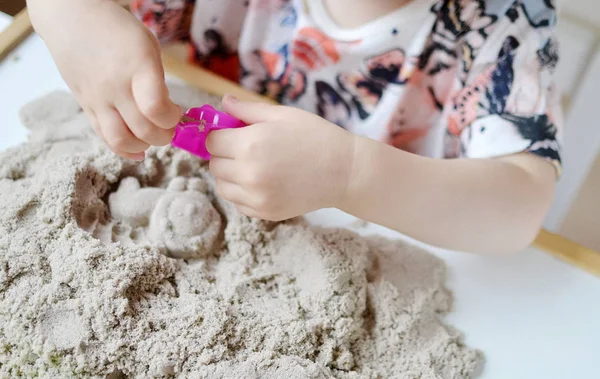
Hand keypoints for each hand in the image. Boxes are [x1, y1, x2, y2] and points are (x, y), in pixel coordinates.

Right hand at [28, 0, 180, 160]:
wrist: (71, 18)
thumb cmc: (117, 30)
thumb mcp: (148, 46)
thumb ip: (157, 80)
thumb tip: (166, 112)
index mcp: (137, 67)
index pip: (156, 108)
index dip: (172, 119)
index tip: (177, 112)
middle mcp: (115, 86)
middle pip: (143, 130)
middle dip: (164, 136)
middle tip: (170, 128)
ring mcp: (98, 98)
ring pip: (120, 140)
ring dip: (143, 146)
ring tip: (152, 137)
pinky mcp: (85, 105)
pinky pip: (103, 136)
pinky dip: (123, 148)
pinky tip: (137, 149)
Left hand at [207, 96, 355, 220]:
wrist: (345, 171)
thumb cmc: (316, 136)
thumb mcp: (283, 115)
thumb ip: (248, 110)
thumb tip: (223, 103)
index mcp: (250, 145)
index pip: (212, 142)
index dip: (221, 135)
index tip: (233, 134)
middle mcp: (248, 174)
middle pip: (215, 165)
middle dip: (225, 155)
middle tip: (247, 149)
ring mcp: (256, 197)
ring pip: (222, 187)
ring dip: (231, 176)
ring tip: (253, 167)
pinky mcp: (265, 213)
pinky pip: (238, 203)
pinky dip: (243, 193)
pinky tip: (263, 182)